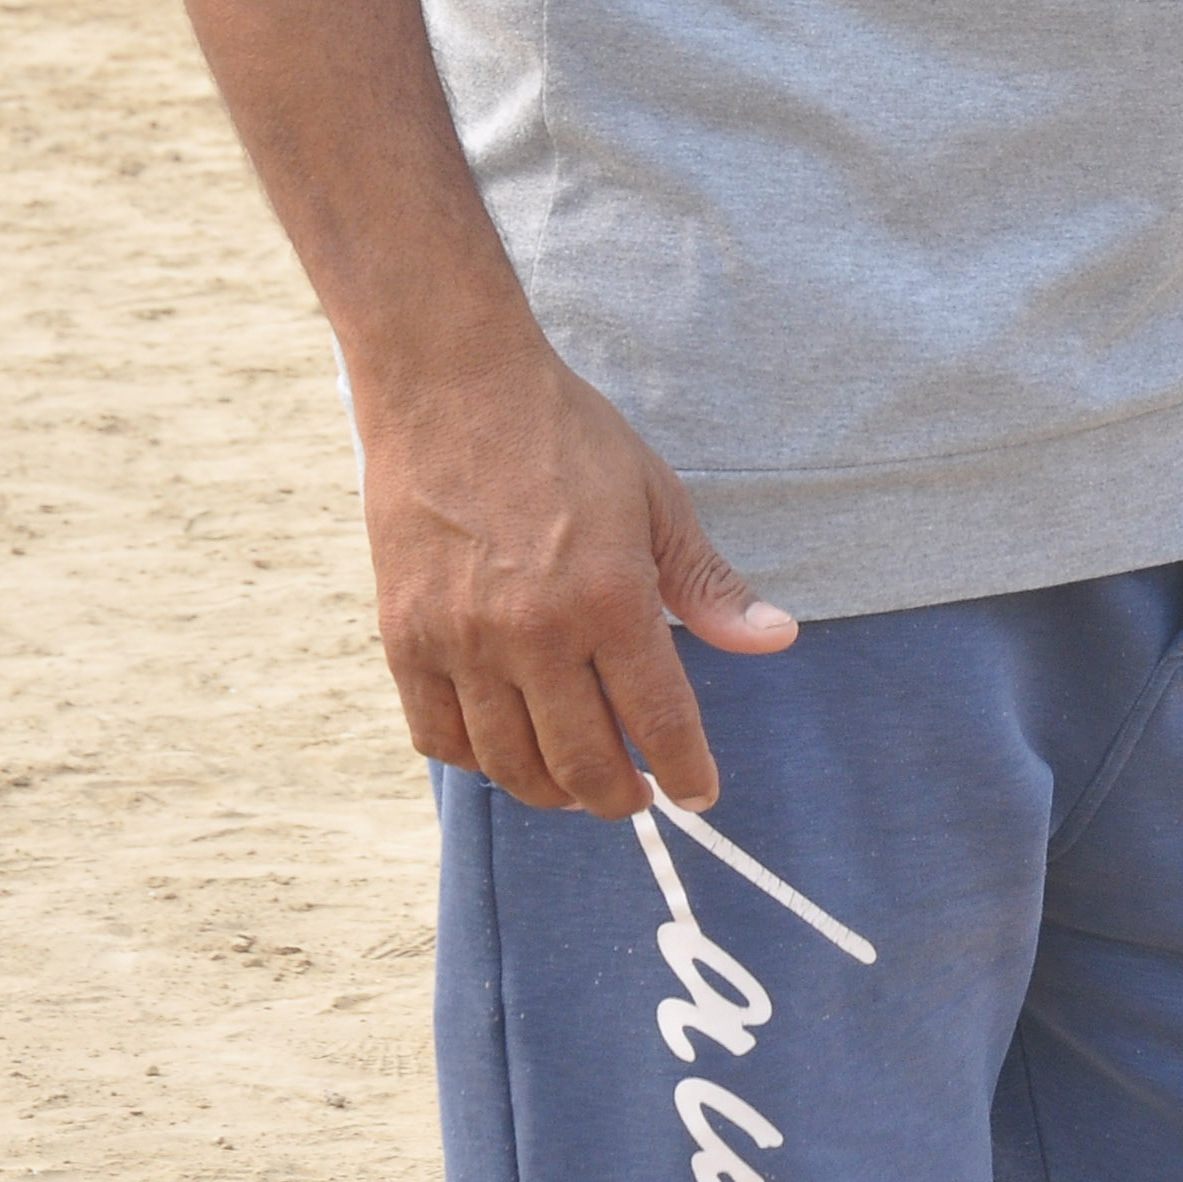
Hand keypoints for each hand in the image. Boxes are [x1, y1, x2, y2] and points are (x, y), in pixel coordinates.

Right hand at [358, 339, 795, 811]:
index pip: (659, 721)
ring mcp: (462, 639)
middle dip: (621, 797)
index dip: (686, 771)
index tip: (697, 793)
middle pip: (584, 764)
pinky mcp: (405, 636)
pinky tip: (504, 745)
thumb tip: (777, 641)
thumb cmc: (563, 435)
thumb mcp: (655, 497)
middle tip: (636, 793)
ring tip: (575, 781)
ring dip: (552, 791)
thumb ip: (708, 583)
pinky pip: (438, 737)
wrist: (452, 384)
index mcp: (609, 595)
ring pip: (512, 764)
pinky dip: (476, 760)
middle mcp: (535, 631)